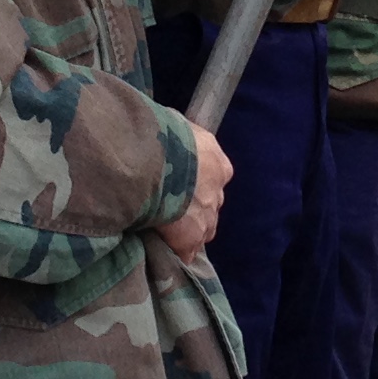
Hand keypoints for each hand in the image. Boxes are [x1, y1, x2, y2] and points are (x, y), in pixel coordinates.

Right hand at [157, 123, 232, 259]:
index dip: (199, 183)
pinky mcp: (189, 239)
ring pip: (203, 231)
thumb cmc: (166, 136)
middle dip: (196, 209)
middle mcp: (218, 193)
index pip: (215, 178)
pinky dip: (177, 251)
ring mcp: (206, 219)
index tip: (184, 185)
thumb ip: (181, 137)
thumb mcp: (180, 126)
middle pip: (211, 206)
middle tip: (173, 208)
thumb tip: (169, 133)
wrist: (158, 162)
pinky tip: (163, 250)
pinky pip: (186, 252)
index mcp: (219, 165)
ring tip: (167, 231)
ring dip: (188, 232)